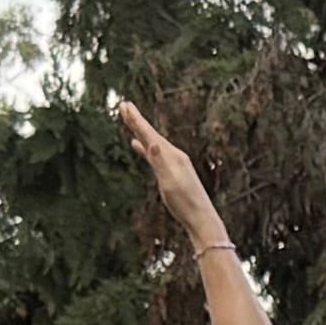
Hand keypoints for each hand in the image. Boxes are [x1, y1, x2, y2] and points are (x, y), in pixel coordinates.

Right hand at [112, 97, 231, 263]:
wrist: (201, 218)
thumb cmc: (184, 203)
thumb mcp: (169, 183)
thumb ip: (160, 162)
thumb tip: (153, 142)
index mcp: (172, 156)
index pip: (150, 135)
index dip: (136, 120)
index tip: (125, 105)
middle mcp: (174, 156)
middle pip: (151, 134)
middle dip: (137, 121)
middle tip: (124, 105)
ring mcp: (174, 163)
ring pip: (153, 143)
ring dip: (141, 132)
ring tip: (131, 121)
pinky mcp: (173, 172)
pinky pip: (156, 154)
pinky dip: (146, 148)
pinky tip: (140, 146)